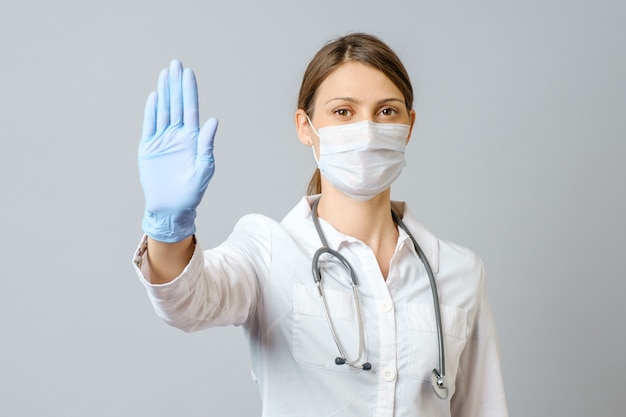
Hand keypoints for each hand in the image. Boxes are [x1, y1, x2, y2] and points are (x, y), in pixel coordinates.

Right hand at [138, 59, 217, 241]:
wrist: (171, 207)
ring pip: (163, 111)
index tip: (189, 73)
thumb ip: (206, 144)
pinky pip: (149, 125)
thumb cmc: (192, 191)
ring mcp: (162, 140)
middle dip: (176, 84)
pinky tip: (154, 96)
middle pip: (176, 104)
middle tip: (176, 63)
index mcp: (192, 138)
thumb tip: (213, 121)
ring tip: (165, 73)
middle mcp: (177, 135)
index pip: (190, 109)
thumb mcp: (204, 168)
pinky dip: (151, 111)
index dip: (189, 91)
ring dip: (164, 92)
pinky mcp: (148, 148)